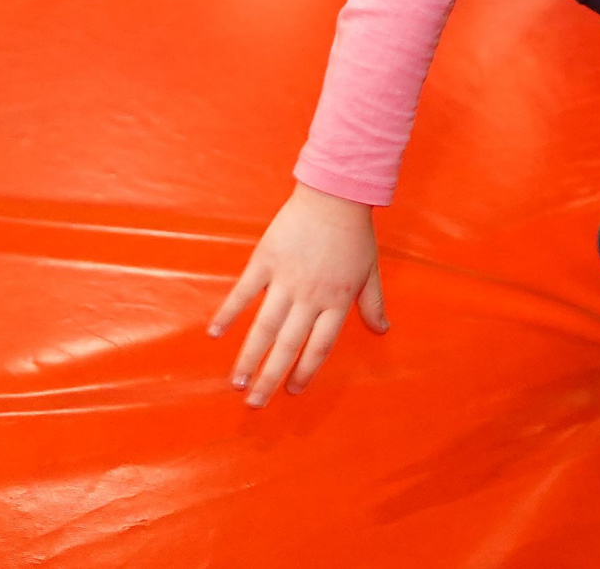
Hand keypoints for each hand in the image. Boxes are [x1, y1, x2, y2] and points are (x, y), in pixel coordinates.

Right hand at [209, 181, 387, 405]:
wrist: (335, 193)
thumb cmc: (354, 233)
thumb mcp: (370, 271)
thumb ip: (373, 304)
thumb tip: (384, 331)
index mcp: (337, 300)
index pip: (320, 347)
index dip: (306, 372)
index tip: (292, 391)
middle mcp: (311, 296)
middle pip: (288, 346)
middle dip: (270, 378)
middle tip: (255, 405)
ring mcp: (286, 279)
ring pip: (265, 327)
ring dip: (249, 357)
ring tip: (236, 383)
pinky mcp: (266, 260)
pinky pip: (244, 292)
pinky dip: (229, 313)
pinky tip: (215, 334)